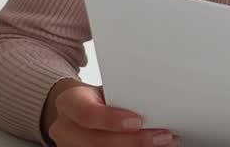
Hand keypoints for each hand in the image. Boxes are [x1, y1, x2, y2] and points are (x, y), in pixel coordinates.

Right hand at [42, 78, 177, 146]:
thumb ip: (122, 96)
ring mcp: (70, 146)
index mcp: (69, 103)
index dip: (112, 120)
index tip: (138, 121)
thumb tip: (155, 100)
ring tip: (164, 143)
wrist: (77, 110)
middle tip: (162, 136)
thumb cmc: (97, 98)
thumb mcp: (104, 89)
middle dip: (133, 141)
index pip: (86, 113)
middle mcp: (64, 129)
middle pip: (97, 141)